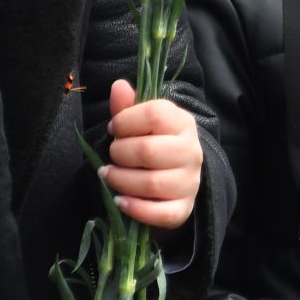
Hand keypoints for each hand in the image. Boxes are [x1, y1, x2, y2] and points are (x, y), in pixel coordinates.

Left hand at [100, 79, 203, 228]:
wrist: (177, 178)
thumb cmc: (154, 143)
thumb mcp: (142, 122)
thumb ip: (128, 106)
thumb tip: (119, 86)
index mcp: (182, 123)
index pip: (154, 114)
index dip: (126, 121)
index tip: (114, 129)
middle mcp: (191, 151)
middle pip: (148, 150)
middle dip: (119, 153)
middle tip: (112, 155)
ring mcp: (190, 182)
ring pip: (151, 183)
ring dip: (121, 180)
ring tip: (108, 176)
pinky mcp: (184, 208)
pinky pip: (160, 213)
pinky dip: (135, 208)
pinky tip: (120, 201)